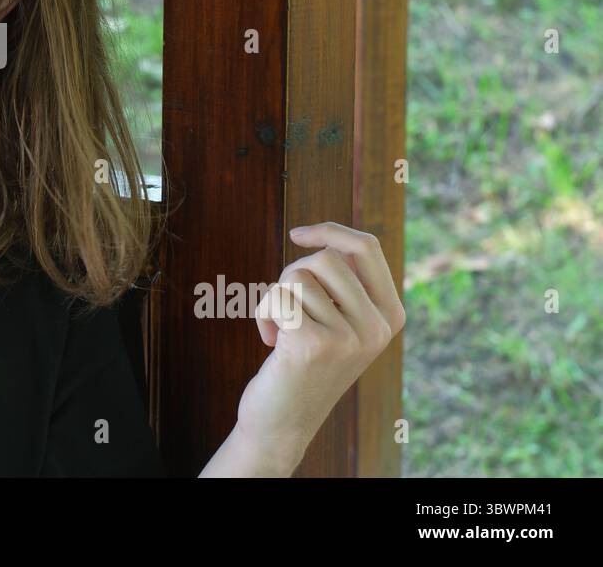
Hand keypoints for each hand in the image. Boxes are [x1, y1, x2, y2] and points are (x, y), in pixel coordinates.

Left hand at [234, 222, 406, 467]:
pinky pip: (277, 297)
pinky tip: (271, 341)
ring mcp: (350, 338)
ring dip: (275, 297)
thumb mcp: (338, 321)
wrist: (284, 420)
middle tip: (286, 306)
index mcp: (390, 315)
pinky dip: (263, 313)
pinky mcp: (315, 345)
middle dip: (293, 273)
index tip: (298, 234)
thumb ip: (342, 283)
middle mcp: (377, 327)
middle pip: (326, 258)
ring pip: (297, 276)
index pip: (367, 248)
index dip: (330, 231)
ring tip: (280, 329)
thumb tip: (326, 236)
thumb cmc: (304, 361)